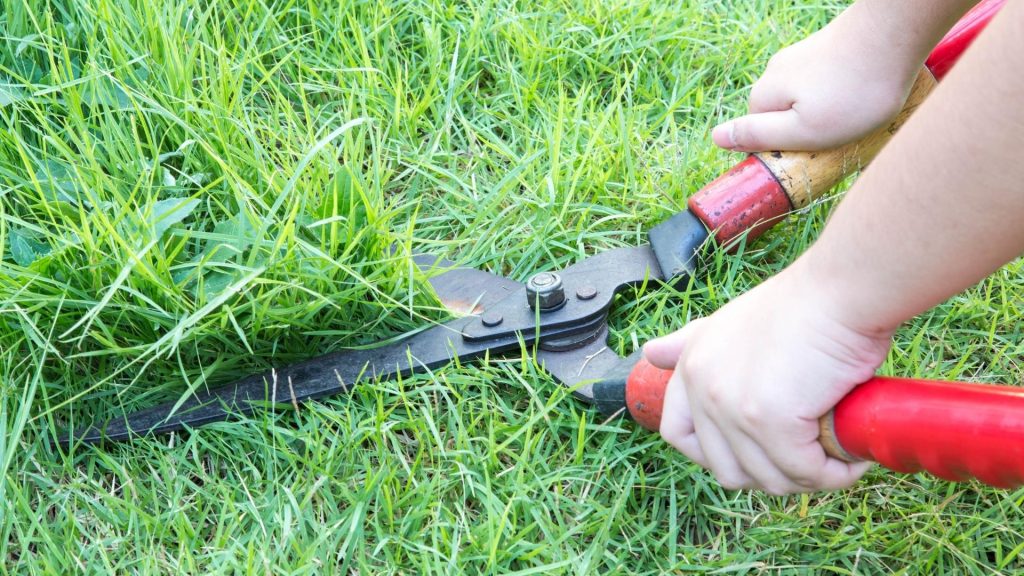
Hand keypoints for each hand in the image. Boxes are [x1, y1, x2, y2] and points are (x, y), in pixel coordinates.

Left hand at [643, 261, 890, 493]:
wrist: (839, 292)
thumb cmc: (801, 306)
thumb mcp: (729, 323)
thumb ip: (690, 344)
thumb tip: (649, 353)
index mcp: (691, 367)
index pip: (677, 434)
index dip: (712, 456)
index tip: (752, 455)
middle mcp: (702, 388)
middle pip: (726, 469)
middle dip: (769, 474)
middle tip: (808, 457)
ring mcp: (731, 407)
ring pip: (768, 478)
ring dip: (807, 476)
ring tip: (836, 455)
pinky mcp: (768, 420)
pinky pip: (804, 472)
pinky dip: (834, 473)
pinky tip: (851, 458)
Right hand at [711, 12, 919, 151]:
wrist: (895, 34)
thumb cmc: (853, 92)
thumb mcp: (802, 129)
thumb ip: (758, 136)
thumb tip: (716, 138)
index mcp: (765, 94)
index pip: (758, 134)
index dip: (782, 151)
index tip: (810, 159)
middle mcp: (777, 71)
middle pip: (783, 115)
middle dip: (806, 131)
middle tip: (838, 141)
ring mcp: (804, 56)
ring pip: (807, 98)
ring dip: (827, 113)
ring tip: (858, 118)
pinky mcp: (830, 48)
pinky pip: (827, 83)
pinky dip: (842, 95)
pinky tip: (865, 98)